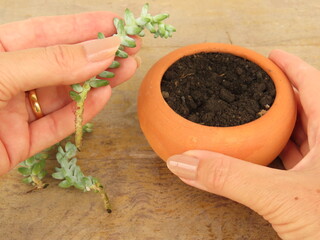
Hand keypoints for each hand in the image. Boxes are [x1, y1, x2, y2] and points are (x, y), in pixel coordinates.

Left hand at [0, 12, 140, 174]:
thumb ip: (50, 62)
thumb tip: (99, 52)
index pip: (46, 33)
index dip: (83, 26)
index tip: (116, 23)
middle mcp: (5, 79)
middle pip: (61, 63)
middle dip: (97, 55)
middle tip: (129, 48)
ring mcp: (12, 112)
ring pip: (63, 95)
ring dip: (96, 83)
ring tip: (126, 71)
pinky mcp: (18, 143)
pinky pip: (55, 125)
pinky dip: (80, 113)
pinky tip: (102, 98)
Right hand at [166, 50, 319, 238]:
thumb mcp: (279, 197)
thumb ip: (229, 178)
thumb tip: (184, 161)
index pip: (315, 86)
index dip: (292, 68)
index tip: (271, 56)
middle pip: (309, 108)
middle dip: (283, 94)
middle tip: (259, 84)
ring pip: (304, 136)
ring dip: (280, 123)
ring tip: (258, 114)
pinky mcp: (317, 190)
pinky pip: (299, 160)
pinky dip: (280, 152)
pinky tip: (265, 153)